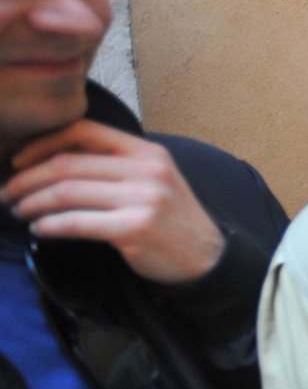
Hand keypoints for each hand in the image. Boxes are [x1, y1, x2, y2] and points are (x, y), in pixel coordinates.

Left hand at [2, 120, 225, 283]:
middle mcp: (147, 170)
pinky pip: (77, 222)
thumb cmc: (172, 220)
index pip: (84, 131)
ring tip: (18, 211)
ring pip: (67, 191)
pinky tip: (39, 229)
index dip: (43, 143)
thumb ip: (116, 166)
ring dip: (32, 202)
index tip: (19, 160)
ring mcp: (144, 198)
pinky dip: (49, 225)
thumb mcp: (154, 180)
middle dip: (26, 179)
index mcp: (148, 152)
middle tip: (7, 193)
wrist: (206, 258)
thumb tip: (57, 161)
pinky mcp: (136, 228)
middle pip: (68, 164)